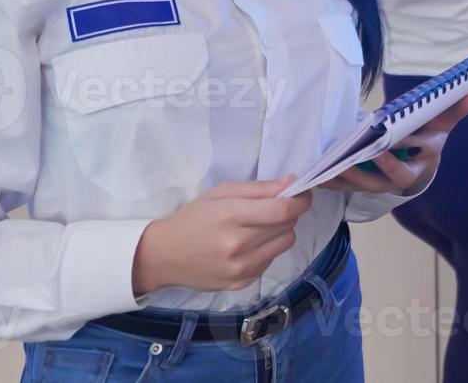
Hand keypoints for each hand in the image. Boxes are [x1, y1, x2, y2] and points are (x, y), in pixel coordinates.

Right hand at [131, 177, 312, 294]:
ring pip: (284, 245)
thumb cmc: (193, 218)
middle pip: (287, 226)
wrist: (164, 256)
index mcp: (231, 216)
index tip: (303, 194)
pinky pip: (270, 262)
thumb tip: (292, 183)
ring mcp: (240, 268)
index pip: (282, 211)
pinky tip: (248, 246)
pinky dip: (266, 251)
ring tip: (259, 228)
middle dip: (288, 214)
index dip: (300, 201)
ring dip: (280, 233)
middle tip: (273, 209)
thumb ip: (259, 189)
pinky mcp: (241, 283)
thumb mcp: (221, 193)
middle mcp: (238, 245)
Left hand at [319, 94, 467, 196]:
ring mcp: (387, 182)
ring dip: (350, 178)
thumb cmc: (428, 136)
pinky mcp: (369, 184)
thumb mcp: (441, 124)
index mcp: (425, 157)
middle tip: (360, 157)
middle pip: (391, 177)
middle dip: (374, 169)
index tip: (390, 141)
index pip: (417, 153)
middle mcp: (407, 174)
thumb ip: (453, 110)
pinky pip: (352, 187)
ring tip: (332, 168)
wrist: (419, 163)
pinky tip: (319, 177)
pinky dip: (336, 183)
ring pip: (368, 185)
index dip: (404, 149)